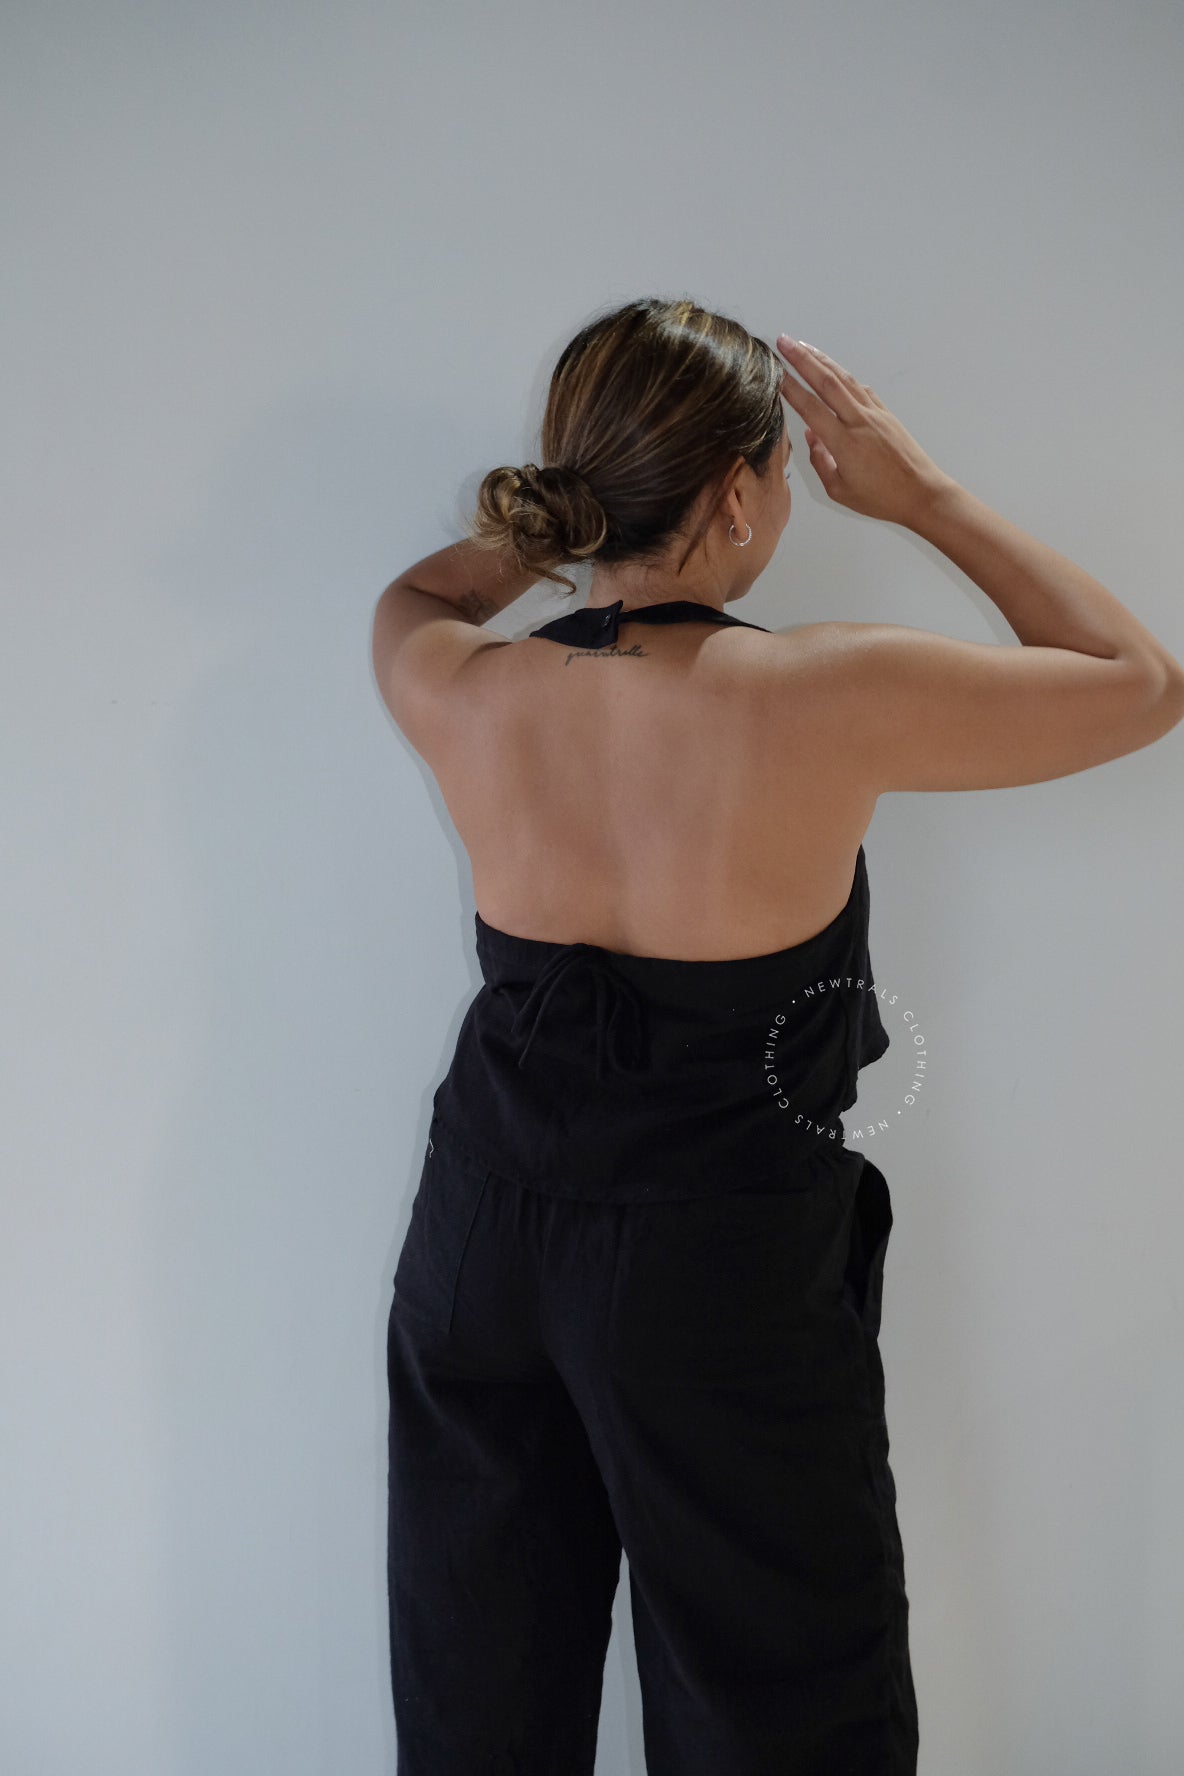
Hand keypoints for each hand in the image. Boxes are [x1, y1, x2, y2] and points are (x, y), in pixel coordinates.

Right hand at [776, 337, 954, 526]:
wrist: (922, 493)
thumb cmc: (881, 498)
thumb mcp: (839, 490)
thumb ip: (820, 461)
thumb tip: (812, 435)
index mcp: (844, 442)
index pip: (811, 408)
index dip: (790, 388)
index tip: (774, 372)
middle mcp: (859, 421)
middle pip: (826, 381)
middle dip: (802, 358)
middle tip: (783, 341)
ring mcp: (874, 413)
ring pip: (845, 379)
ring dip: (822, 360)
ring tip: (803, 346)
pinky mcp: (885, 413)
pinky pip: (860, 388)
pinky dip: (844, 376)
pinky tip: (834, 370)